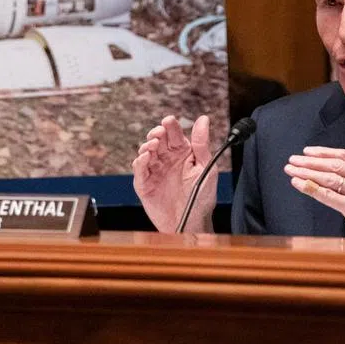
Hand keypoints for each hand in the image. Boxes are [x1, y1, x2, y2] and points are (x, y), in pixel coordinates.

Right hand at [132, 115, 214, 232]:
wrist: (192, 223)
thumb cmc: (202, 197)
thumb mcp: (205, 167)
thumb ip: (202, 143)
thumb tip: (203, 119)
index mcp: (182, 153)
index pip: (174, 133)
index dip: (170, 126)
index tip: (169, 121)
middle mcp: (167, 159)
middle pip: (157, 139)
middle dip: (156, 133)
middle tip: (159, 133)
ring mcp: (155, 171)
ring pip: (146, 151)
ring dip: (148, 145)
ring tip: (154, 145)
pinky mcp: (145, 184)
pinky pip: (139, 170)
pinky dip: (140, 162)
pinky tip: (146, 157)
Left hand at [284, 143, 344, 241]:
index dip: (324, 152)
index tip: (306, 151)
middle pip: (336, 166)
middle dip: (311, 162)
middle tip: (293, 159)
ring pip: (331, 179)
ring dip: (307, 173)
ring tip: (291, 170)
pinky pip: (329, 196)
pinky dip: (311, 188)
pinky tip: (298, 183)